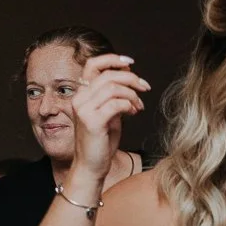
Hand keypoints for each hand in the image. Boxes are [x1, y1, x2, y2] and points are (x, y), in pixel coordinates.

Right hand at [70, 52, 149, 181]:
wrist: (91, 167)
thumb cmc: (101, 142)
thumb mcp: (109, 114)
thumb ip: (115, 96)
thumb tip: (129, 77)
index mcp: (82, 94)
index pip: (93, 65)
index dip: (112, 59)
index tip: (130, 63)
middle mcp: (79, 99)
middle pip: (108, 75)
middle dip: (131, 78)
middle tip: (145, 87)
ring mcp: (84, 110)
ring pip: (113, 88)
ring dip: (132, 94)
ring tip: (139, 106)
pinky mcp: (93, 121)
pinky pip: (116, 104)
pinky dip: (129, 105)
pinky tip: (134, 113)